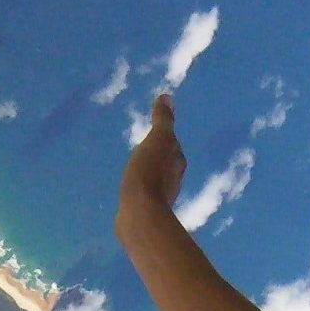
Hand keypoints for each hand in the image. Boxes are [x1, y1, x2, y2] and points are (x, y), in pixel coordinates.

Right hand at [117, 95, 186, 230]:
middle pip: (168, 164)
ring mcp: (161, 198)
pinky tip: (132, 192)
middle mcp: (174, 180)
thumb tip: (168, 98)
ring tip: (138, 170)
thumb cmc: (149, 172)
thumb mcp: (157, 139)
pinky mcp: (147, 212)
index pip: (173, 146)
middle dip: (160, 158)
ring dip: (151, 175)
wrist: (140, 213)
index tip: (157, 135)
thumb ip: (163, 120)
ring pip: (157, 181)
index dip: (166, 140)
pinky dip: (141, 191)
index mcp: (177, 162)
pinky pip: (145, 196)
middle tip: (147, 151)